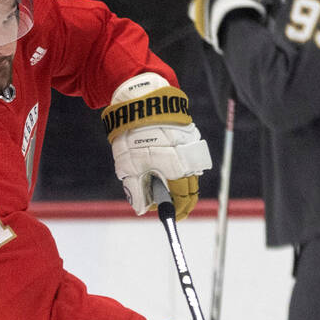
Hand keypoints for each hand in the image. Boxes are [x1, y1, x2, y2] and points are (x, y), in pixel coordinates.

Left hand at [102, 72, 210, 219]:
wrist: (143, 102)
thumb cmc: (134, 136)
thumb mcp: (128, 168)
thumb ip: (136, 191)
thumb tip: (142, 208)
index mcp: (176, 171)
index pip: (184, 200)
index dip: (177, 211)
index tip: (171, 217)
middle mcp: (188, 161)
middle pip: (190, 190)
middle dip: (180, 201)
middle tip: (167, 207)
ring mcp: (191, 148)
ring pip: (189, 175)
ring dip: (178, 185)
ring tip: (162, 189)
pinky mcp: (189, 137)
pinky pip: (187, 160)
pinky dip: (178, 170)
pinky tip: (164, 170)